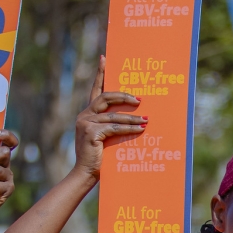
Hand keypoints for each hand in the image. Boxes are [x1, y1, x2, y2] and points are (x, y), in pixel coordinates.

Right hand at [73, 55, 145, 181]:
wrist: (86, 174)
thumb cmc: (100, 157)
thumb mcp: (108, 137)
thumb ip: (115, 125)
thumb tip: (139, 117)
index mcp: (88, 114)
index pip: (96, 89)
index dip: (100, 73)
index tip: (105, 58)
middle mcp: (85, 115)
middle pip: (106, 97)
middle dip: (124, 96)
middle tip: (140, 99)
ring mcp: (86, 123)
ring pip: (113, 115)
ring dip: (132, 117)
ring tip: (146, 119)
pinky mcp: (90, 133)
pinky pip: (114, 128)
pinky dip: (129, 129)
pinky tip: (140, 130)